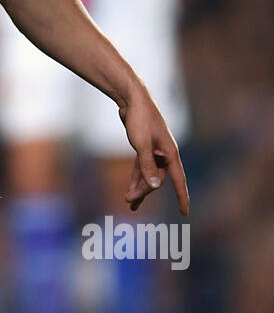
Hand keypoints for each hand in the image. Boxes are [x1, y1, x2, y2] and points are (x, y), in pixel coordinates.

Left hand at [119, 89, 189, 214]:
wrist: (132, 99)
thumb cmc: (140, 119)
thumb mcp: (142, 144)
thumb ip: (148, 166)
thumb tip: (154, 186)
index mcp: (170, 153)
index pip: (178, 180)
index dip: (181, 197)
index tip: (185, 213)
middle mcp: (165, 154)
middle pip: (157, 179)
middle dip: (145, 191)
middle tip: (128, 201)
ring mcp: (154, 151)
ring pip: (149, 175)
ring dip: (139, 188)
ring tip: (130, 203)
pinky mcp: (144, 148)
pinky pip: (142, 168)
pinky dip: (136, 177)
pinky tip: (131, 188)